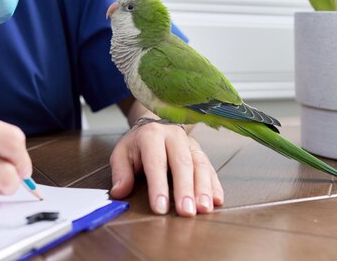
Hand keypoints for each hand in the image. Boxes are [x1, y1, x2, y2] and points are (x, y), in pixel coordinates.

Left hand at [109, 121, 223, 216]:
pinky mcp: (201, 152)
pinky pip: (210, 168)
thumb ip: (120, 172)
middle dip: (185, 189)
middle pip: (182, 163)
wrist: (154, 125)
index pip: (156, 161)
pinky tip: (216, 200)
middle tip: (186, 212)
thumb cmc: (137, 145)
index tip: (160, 207)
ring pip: (200, 165)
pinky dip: (214, 185)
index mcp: (151, 135)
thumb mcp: (121, 153)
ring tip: (203, 209)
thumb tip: (119, 192)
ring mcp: (190, 143)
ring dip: (204, 188)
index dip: (158, 185)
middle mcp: (174, 136)